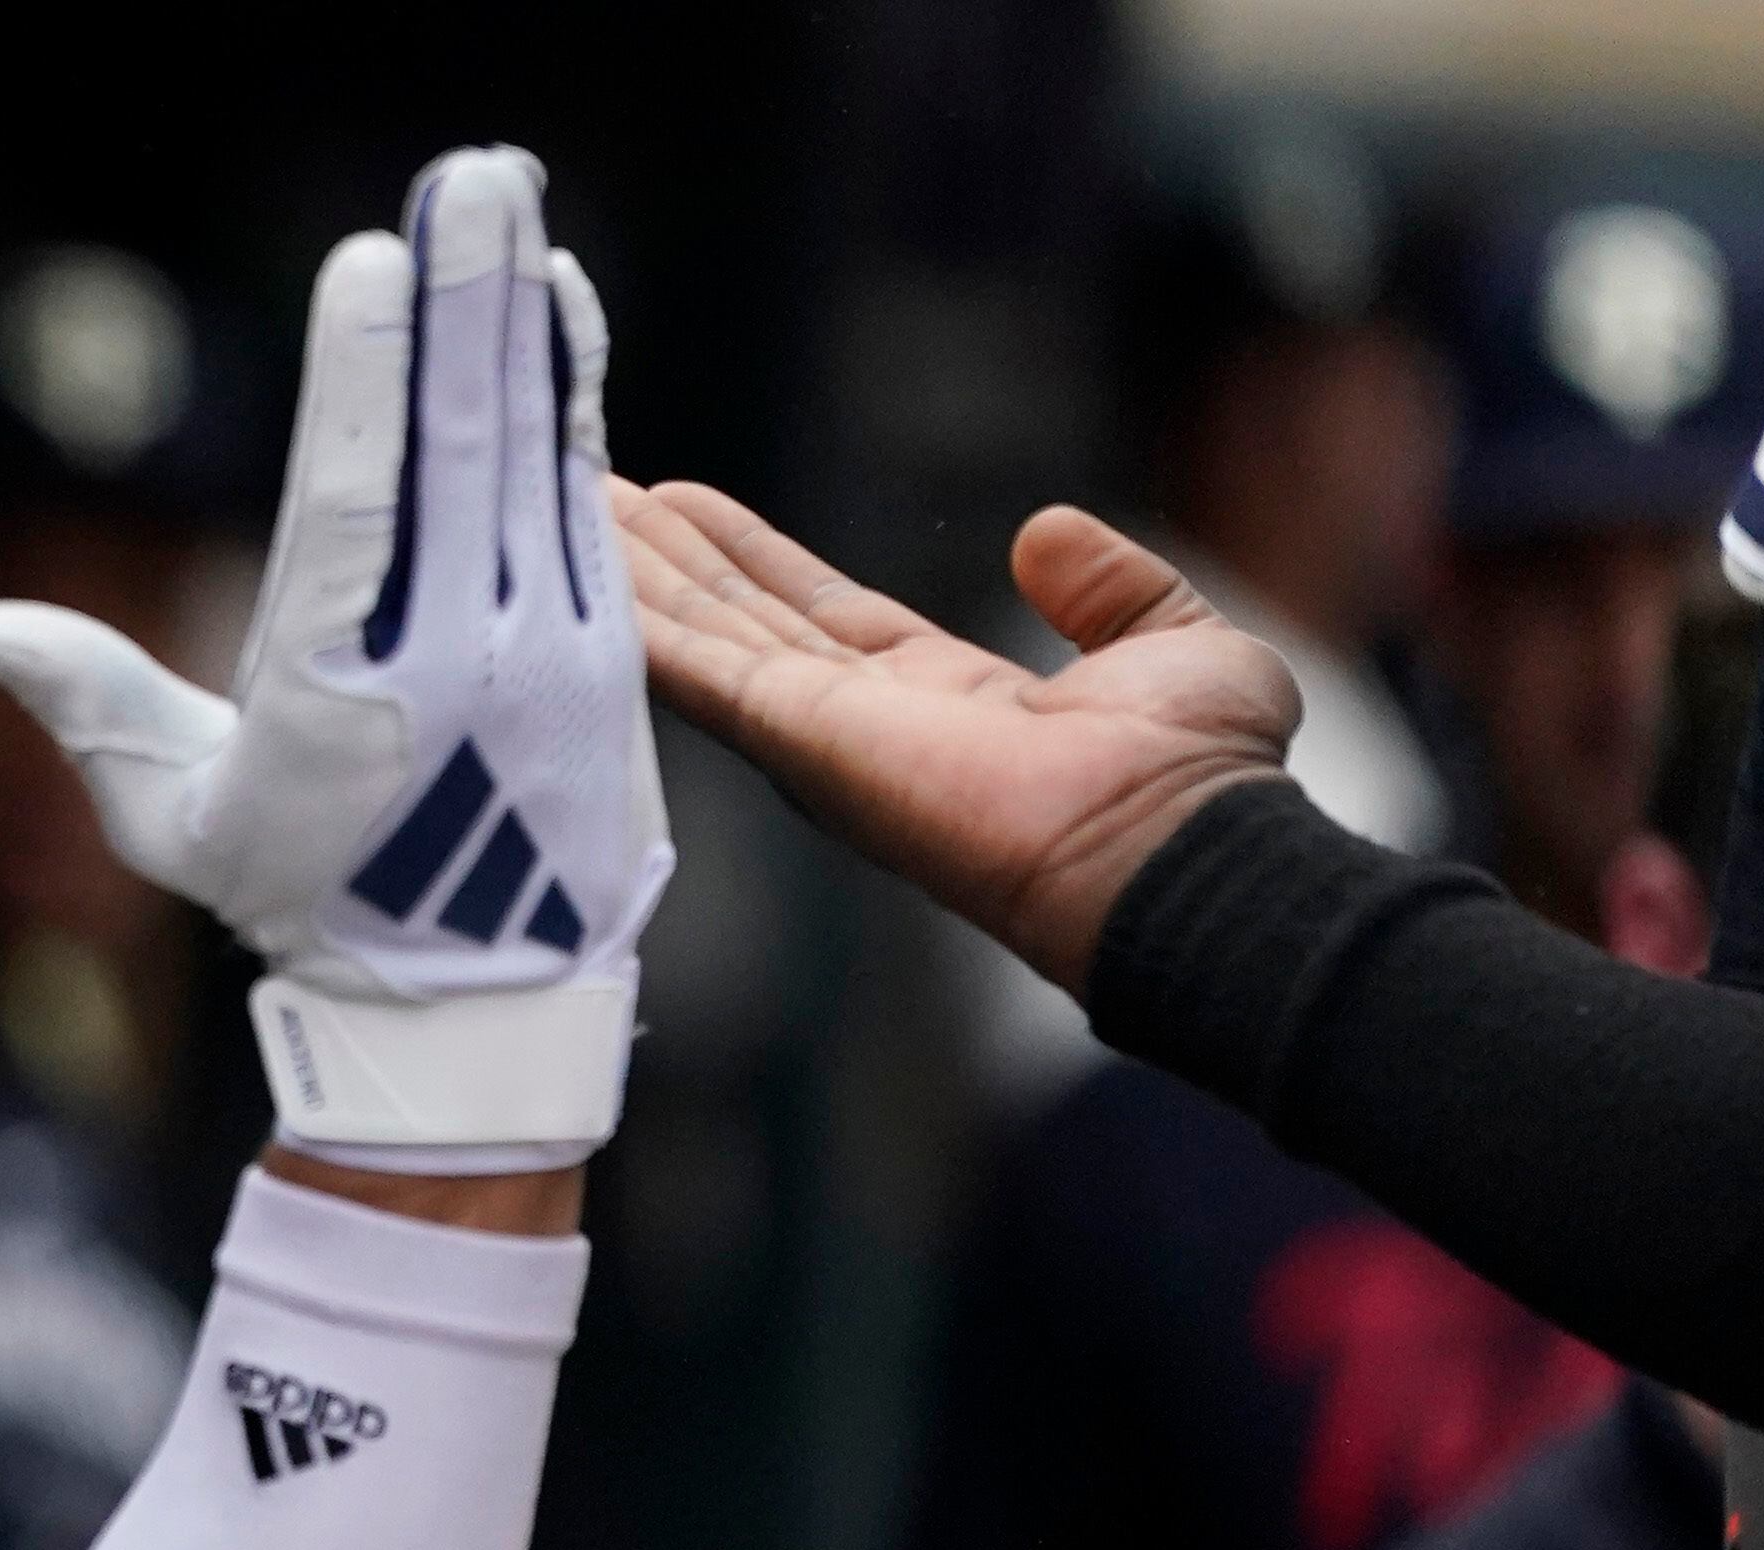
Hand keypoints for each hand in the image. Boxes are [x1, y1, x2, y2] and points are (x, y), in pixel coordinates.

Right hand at [0, 148, 668, 1164]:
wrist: (474, 1002)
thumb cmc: (302, 902)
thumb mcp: (172, 821)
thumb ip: (87, 706)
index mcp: (334, 696)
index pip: (353, 510)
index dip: (364, 380)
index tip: (372, 264)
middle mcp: (452, 664)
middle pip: (457, 450)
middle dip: (462, 300)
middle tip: (472, 173)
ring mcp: (540, 651)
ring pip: (529, 454)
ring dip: (518, 316)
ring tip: (510, 198)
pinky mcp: (601, 648)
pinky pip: (582, 494)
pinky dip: (568, 392)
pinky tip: (557, 302)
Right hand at [620, 482, 1297, 991]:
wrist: (1178, 845)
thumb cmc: (1198, 779)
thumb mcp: (1174, 643)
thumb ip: (1111, 589)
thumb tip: (1044, 532)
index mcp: (940, 699)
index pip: (817, 614)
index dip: (749, 558)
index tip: (683, 506)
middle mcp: (864, 722)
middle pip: (737, 622)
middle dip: (663, 559)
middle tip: (590, 491)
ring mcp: (826, 736)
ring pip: (704, 640)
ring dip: (630, 577)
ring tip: (565, 508)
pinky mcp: (807, 740)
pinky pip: (703, 673)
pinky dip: (639, 626)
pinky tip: (585, 578)